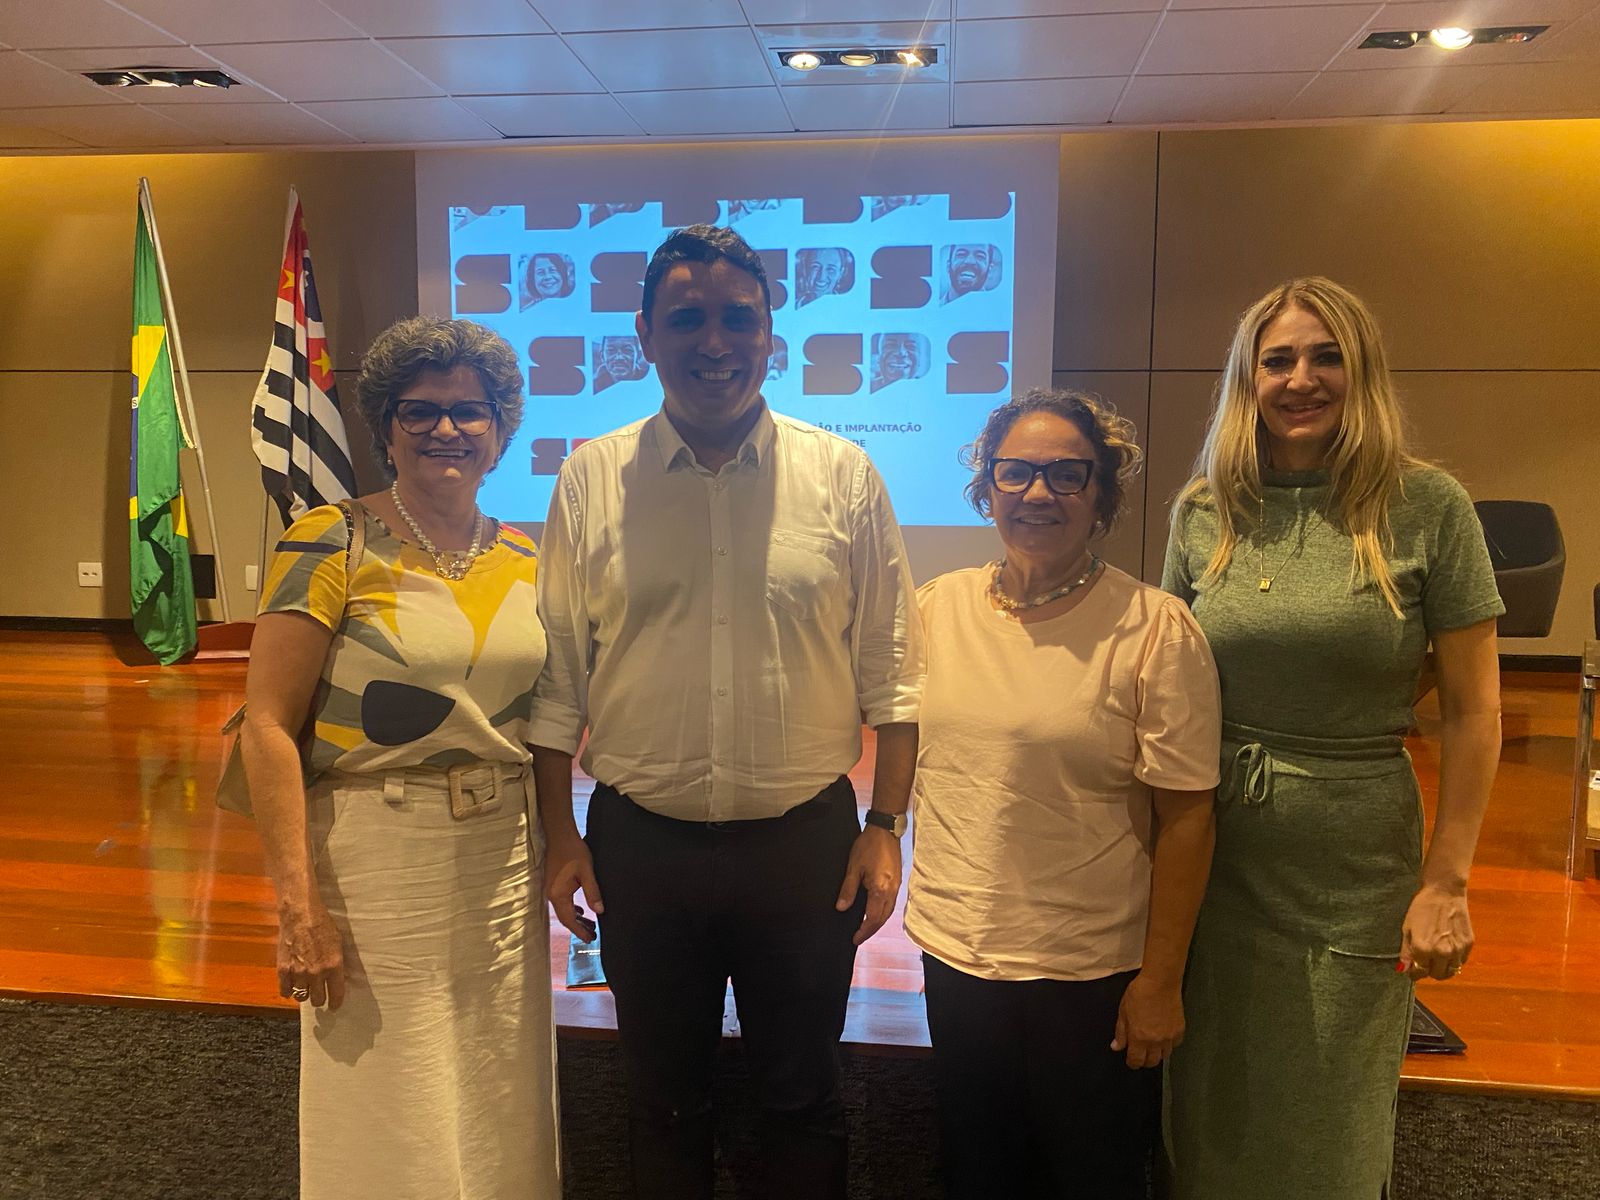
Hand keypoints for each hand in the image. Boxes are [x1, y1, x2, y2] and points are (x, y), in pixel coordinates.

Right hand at [278, 902, 345, 1009]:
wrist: (301, 914)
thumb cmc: (322, 924)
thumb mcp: (338, 943)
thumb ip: (337, 963)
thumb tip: (339, 978)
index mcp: (334, 965)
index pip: (336, 994)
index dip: (335, 1003)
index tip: (334, 1006)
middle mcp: (316, 972)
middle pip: (317, 1000)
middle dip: (320, 999)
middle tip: (319, 995)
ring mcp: (298, 972)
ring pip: (301, 997)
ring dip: (304, 994)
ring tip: (306, 987)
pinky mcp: (283, 969)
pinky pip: (285, 991)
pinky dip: (288, 990)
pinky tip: (292, 986)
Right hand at [546, 831, 602, 942]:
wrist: (560, 835)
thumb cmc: (574, 851)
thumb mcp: (587, 872)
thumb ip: (593, 892)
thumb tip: (600, 911)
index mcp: (559, 894)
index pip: (569, 919)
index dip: (580, 931)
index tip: (590, 939)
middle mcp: (552, 894)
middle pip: (566, 917)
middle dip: (579, 928)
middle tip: (593, 936)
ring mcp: (552, 889)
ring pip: (565, 910)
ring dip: (577, 919)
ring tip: (591, 926)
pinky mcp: (554, 884)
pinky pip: (563, 902)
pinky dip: (573, 909)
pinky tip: (582, 911)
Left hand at [835, 826, 900, 946]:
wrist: (885, 830)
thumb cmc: (868, 846)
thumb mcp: (853, 868)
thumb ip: (848, 890)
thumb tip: (842, 908)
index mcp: (880, 889)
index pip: (873, 918)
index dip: (864, 931)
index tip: (855, 938)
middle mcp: (892, 891)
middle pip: (883, 918)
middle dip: (871, 930)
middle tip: (859, 937)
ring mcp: (896, 886)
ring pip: (888, 911)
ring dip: (878, 922)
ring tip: (866, 928)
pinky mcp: (897, 880)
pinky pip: (891, 902)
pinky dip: (883, 911)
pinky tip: (875, 911)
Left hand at [1111, 972, 1184, 1068]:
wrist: (1160, 982)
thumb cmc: (1139, 993)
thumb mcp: (1123, 1012)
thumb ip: (1120, 1032)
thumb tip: (1116, 1047)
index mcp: (1139, 1037)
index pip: (1136, 1060)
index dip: (1132, 1063)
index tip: (1131, 1061)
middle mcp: (1155, 1041)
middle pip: (1152, 1062)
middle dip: (1145, 1061)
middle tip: (1141, 1054)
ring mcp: (1169, 1037)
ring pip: (1165, 1056)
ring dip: (1157, 1054)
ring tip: (1152, 1046)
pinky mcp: (1179, 1030)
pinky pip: (1175, 1045)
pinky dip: (1169, 1044)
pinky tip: (1164, 1037)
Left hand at [1400, 883, 1472, 980]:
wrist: (1444, 892)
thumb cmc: (1422, 908)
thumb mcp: (1407, 928)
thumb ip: (1406, 951)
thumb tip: (1403, 969)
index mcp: (1423, 949)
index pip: (1419, 973)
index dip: (1415, 973)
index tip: (1413, 971)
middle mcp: (1441, 953)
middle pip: (1437, 975)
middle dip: (1429, 971)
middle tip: (1426, 963)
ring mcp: (1457, 950)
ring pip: (1451, 971)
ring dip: (1443, 968)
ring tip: (1437, 959)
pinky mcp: (1468, 944)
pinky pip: (1461, 961)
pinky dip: (1454, 960)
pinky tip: (1448, 950)